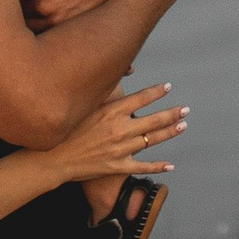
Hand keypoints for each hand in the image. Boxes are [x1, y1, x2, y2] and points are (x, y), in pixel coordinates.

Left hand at [9, 0, 140, 30]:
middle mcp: (44, 7)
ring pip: (27, 35)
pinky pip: (45, 41)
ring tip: (24, 29)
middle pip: (12, 22)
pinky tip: (39, 39)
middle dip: (9, 21)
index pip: (3, 2)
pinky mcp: (68, 32)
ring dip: (23, 34)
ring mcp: (57, 22)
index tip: (0, 7)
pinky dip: (40, 41)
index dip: (2, 5)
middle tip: (7, 21)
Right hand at [54, 81, 185, 191]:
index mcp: (111, 111)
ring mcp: (120, 149)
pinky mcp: (117, 166)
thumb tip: (120, 72)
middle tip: (186, 109)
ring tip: (183, 126)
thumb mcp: (82, 105)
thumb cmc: (65, 129)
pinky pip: (142, 166)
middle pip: (154, 120)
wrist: (52, 158)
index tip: (168, 87)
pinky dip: (158, 166)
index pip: (141, 98)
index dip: (157, 92)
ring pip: (152, 140)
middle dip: (172, 113)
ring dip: (170, 132)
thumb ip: (101, 91)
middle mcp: (120, 129)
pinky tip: (170, 165)